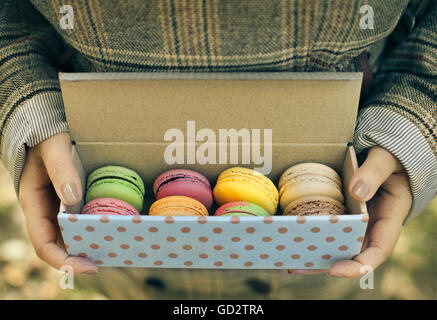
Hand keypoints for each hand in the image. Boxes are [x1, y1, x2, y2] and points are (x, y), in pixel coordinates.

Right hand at [19, 132, 97, 273]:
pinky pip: (79, 221)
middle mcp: (44, 211)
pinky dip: (92, 229)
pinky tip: (109, 229)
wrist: (47, 128)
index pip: (43, 244)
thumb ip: (61, 171)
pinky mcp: (69, 201)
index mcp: (33, 203)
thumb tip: (73, 198)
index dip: (63, 261)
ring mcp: (56, 207)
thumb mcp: (54, 149)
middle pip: (58, 245)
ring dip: (87, 246)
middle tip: (107, 260)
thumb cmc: (47, 137)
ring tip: (112, 249)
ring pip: (69, 236)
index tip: (89, 266)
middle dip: (78, 258)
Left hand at [289, 146, 411, 276]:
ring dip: (312, 253)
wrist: (383, 153)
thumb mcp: (386, 159)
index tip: (335, 269)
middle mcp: (370, 227)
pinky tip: (288, 235)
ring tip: (285, 258)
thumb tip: (357, 192)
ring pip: (335, 244)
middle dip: (324, 264)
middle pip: (349, 254)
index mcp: (388, 219)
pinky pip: (326, 226)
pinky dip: (309, 233)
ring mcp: (354, 221)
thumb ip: (374, 173)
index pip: (377, 251)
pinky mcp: (340, 213)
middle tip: (296, 266)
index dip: (358, 266)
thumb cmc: (390, 156)